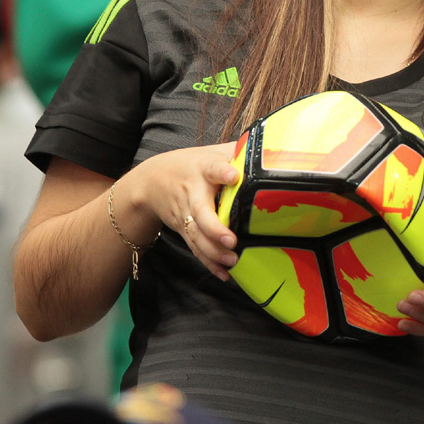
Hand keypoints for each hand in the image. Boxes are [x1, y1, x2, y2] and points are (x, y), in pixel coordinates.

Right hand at [133, 143, 239, 281]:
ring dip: (213, 251)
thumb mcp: (211, 152)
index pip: (212, 169)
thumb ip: (237, 151)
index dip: (222, 172)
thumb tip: (271, 150)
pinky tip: (224, 273)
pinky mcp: (184, 230)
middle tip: (231, 240)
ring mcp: (186, 214)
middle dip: (214, 228)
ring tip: (232, 260)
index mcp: (203, 169)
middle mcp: (193, 193)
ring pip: (197, 235)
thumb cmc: (192, 165)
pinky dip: (208, 262)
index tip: (233, 175)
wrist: (152, 181)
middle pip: (200, 211)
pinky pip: (195, 248)